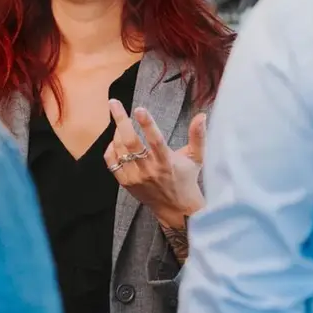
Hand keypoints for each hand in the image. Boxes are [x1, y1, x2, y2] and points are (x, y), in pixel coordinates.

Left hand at [104, 99, 207, 229]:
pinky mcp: (126, 183)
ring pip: (120, 150)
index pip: (156, 140)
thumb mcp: (196, 157)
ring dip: (117, 132)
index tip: (140, 109)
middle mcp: (150, 170)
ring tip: (120, 121)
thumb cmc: (186, 179)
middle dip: (121, 120)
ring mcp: (136, 177)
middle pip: (131, 142)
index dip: (147, 124)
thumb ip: (198, 136)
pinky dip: (111, 148)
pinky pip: (111, 162)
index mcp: (167, 162)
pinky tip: (115, 140)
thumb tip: (202, 116)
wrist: (175, 209)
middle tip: (114, 103)